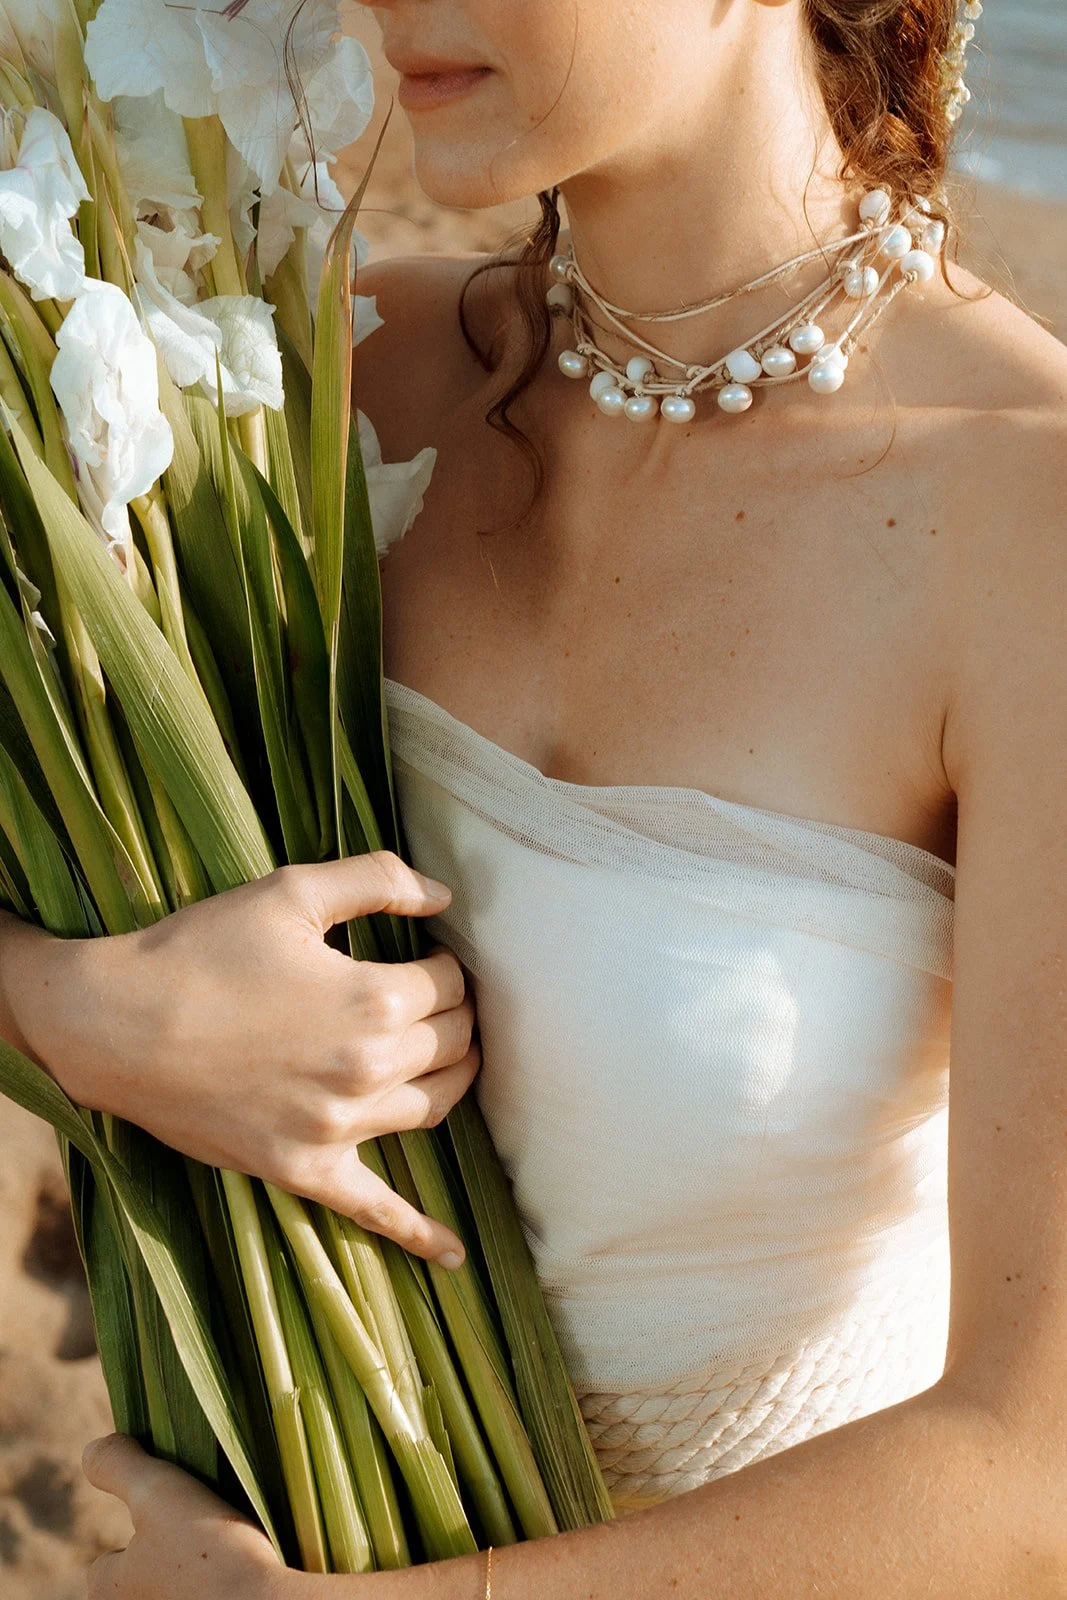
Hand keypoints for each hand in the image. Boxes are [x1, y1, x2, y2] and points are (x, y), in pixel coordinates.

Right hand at [14, 853, 478, 1263]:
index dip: (443, 964)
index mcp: (374, 1001)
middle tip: (431, 997)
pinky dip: (419, 1231)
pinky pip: (375, 1209)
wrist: (113, 1024)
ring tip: (443, 1053)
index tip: (423, 956)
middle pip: (452, 1043)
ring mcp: (337, 1129)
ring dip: (450, 1077)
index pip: (450, 984)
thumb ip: (378, 879)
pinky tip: (452, 1253)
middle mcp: (368, 1070)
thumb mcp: (290, 891)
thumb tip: (444, 896)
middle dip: (452, 1013)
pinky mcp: (303, 1170)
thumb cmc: (200, 950)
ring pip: (434, 1107)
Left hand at [83, 1434, 284, 1599]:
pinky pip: (207, 1593)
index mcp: (109, 1592)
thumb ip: (119, 1466)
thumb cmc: (206, 1551)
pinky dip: (218, 1585)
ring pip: (177, 1587)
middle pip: (145, 1576)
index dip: (140, 1530)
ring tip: (227, 1547)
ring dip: (195, 1569)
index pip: (107, 1561)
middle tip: (204, 1531)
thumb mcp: (155, 1491)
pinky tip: (241, 1570)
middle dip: (168, 1554)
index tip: (175, 1517)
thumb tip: (93, 1450)